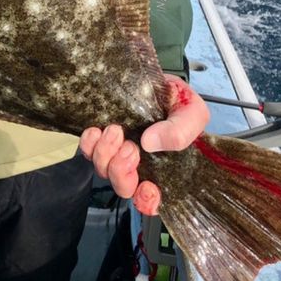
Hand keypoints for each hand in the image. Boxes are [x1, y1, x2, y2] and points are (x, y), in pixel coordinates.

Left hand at [79, 75, 209, 214]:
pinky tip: (97, 130)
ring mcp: (118, 152)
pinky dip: (89, 143)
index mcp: (164, 169)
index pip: (152, 200)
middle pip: (123, 187)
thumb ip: (180, 131)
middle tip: (130, 148)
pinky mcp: (102, 138)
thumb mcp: (192, 112)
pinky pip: (88, 150)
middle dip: (122, 172)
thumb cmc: (179, 101)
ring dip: (106, 154)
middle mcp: (138, 165)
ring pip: (103, 169)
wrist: (158, 79)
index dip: (147, 201)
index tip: (147, 188)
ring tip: (115, 131)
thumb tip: (150, 143)